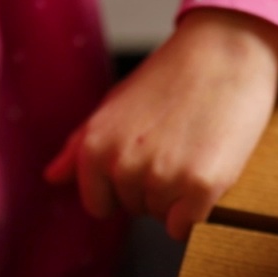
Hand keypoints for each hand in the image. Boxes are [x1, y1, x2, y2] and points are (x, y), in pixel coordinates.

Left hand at [44, 8, 277, 240]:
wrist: (225, 51)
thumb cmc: (171, 76)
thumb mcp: (114, 106)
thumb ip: (79, 147)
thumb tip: (52, 177)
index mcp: (95, 148)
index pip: (99, 205)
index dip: (124, 188)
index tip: (146, 158)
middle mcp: (123, 166)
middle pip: (135, 210)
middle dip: (155, 188)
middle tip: (176, 144)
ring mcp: (163, 178)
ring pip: (164, 219)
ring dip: (179, 197)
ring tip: (194, 150)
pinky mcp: (200, 186)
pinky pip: (187, 226)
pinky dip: (199, 208)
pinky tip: (208, 170)